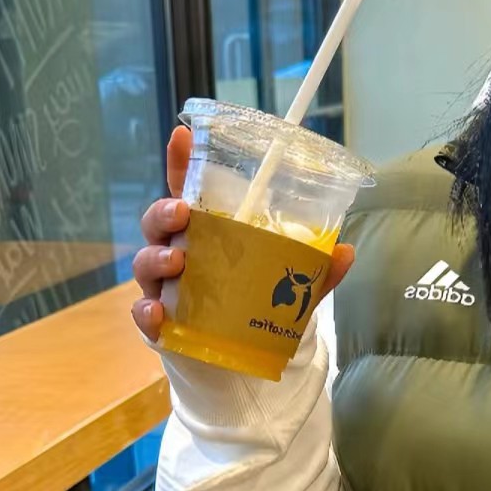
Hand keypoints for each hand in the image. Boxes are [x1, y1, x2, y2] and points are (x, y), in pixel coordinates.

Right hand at [132, 125, 355, 343]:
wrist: (232, 353)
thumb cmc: (251, 302)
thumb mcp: (287, 285)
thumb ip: (313, 270)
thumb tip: (347, 252)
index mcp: (206, 231)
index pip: (187, 188)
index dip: (181, 162)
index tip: (182, 136)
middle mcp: (178, 250)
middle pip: (158, 220)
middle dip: (164, 212)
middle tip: (182, 213)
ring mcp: (164, 284)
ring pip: (146, 261)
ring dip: (157, 258)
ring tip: (178, 263)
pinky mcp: (158, 319)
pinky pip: (143, 312)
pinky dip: (146, 312)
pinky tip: (158, 312)